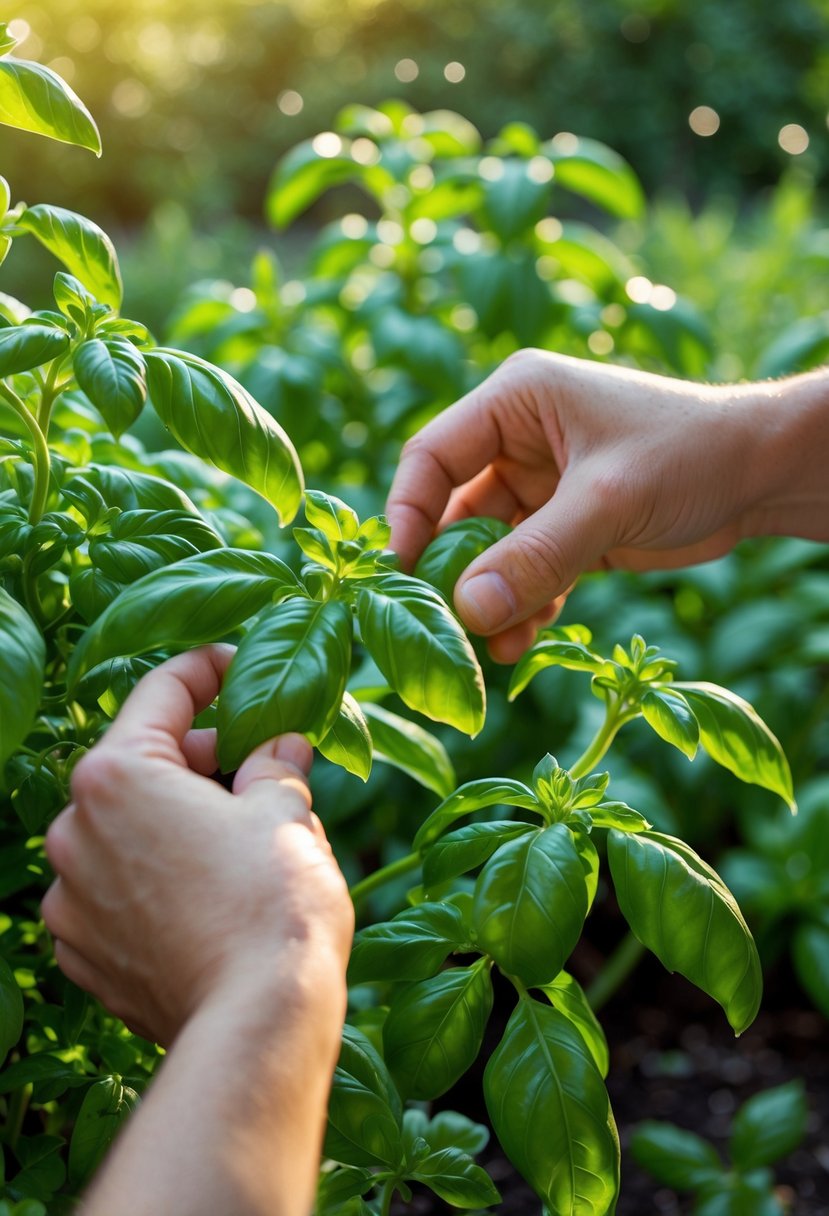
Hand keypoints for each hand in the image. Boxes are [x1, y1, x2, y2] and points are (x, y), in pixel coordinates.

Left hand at [42, 646, 352, 1046]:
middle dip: (202, 758)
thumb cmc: (273, 904)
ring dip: (178, 821)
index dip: (210, 669)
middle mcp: (74, 830)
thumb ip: (274, 764)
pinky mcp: (82, 950)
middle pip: (142, 764)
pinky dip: (157, 877)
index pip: (163, 692)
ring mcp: (71, 896)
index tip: (242, 668)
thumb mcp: (285, 812)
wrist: (255, 1024)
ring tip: (241, 839)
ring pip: (129, 830)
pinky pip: (118, 888)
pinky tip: (208, 893)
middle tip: (262, 761)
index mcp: (117, 776)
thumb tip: (281, 745)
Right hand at [387, 350, 785, 662]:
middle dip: (451, 571)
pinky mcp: (565, 531)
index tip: (400, 572)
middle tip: (443, 625)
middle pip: (454, 511)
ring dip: (487, 598)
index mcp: (515, 401)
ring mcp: (540, 490)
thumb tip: (469, 611)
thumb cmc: (690, 452)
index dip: (408, 513)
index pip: (432, 455)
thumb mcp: (609, 499)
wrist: (761, 475)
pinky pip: (525, 574)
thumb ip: (538, 555)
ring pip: (488, 552)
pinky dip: (521, 607)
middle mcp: (518, 442)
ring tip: (492, 645)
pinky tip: (521, 643)